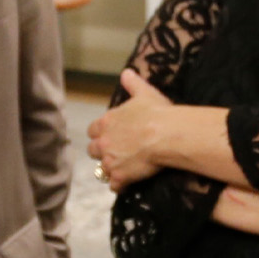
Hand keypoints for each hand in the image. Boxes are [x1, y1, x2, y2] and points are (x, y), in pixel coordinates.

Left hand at [86, 69, 171, 188]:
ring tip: (123, 169)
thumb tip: (126, 72)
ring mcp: (110, 161)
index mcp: (106, 122)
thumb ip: (132, 83)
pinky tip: (128, 183)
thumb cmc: (156, 112)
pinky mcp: (120, 177)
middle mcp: (103, 142)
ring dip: (110, 169)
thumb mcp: (144, 92)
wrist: (166, 135)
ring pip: (101, 169)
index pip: (92, 130)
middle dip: (102, 152)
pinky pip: (114, 186)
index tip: (111, 135)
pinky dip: (120, 185)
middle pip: (93, 151)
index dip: (101, 133)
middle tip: (117, 152)